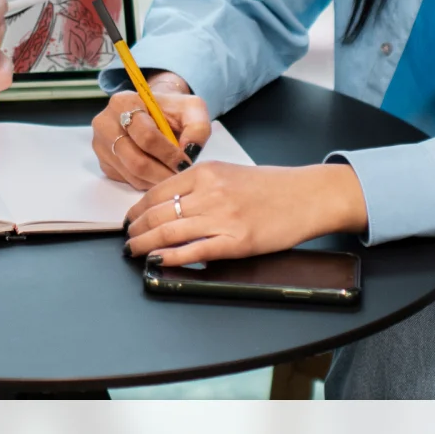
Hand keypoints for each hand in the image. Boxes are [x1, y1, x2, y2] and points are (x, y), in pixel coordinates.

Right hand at [90, 71, 211, 189]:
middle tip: (181, 177)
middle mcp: (105, 123)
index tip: (186, 163)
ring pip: (132, 174)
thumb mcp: (191, 108)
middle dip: (163, 173)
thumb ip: (198, 127)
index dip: (169, 154)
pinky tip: (159, 173)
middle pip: (135, 160)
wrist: (153, 113)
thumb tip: (190, 151)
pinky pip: (127, 180)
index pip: (146, 136)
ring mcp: (101, 144)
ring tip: (173, 176)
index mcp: (124, 102)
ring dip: (156, 180)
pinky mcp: (104, 162)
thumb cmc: (172, 111)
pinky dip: (147, 182)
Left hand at [124, 161, 369, 265]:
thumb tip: (167, 203)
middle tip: (127, 239)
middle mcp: (210, 192)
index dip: (137, 210)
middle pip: (159, 213)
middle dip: (136, 229)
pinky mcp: (236, 241)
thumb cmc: (271, 187)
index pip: (157, 192)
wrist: (307, 196)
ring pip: (170, 232)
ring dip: (146, 245)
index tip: (129, 220)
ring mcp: (222, 218)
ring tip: (135, 251)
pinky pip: (195, 251)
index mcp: (206, 172)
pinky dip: (171, 257)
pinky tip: (159, 261)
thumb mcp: (229, 173)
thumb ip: (199, 185)